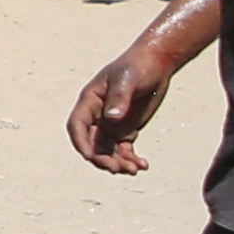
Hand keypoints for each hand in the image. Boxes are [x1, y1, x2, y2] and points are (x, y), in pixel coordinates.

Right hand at [67, 47, 174, 174]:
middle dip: (102, 159)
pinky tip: (143, 165)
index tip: (90, 156)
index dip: (80, 142)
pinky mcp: (126, 130)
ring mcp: (111, 125)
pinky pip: (124, 151)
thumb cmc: (138, 66)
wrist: (156, 63)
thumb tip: (111, 118)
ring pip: (108, 151)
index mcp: (90, 102)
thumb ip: (119, 97)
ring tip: (134, 170)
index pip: (77, 126)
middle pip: (92, 144)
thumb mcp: (128, 78)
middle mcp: (97, 117)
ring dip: (118, 163)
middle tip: (118, 168)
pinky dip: (131, 160)